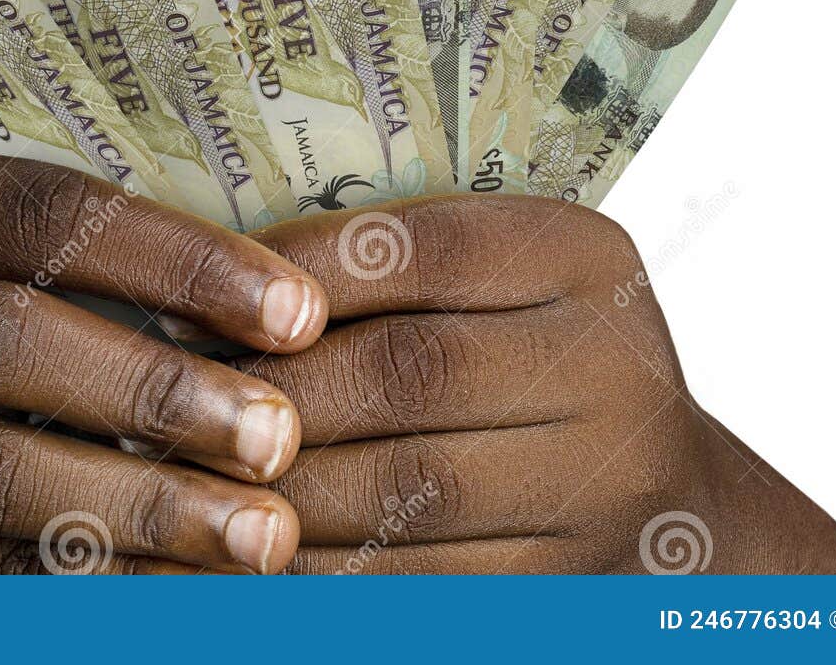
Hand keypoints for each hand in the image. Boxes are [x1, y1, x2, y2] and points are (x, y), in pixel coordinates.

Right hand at [0, 152, 326, 573]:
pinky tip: (185, 592)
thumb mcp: (0, 251)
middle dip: (159, 393)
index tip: (298, 312)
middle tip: (281, 437)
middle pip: (6, 341)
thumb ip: (102, 261)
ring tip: (259, 537)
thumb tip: (290, 309)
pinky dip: (90, 586)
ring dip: (141, 510)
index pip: (44, 210)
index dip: (179, 259)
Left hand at [238, 195, 835, 574]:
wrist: (660, 497)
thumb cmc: (529, 353)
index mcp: (582, 258)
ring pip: (406, 492)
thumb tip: (222, 281)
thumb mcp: (495, 276)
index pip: (426, 247)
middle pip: (410, 371)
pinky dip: (320, 578)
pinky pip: (421, 587)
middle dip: (274, 391)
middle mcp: (610, 365)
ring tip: (186, 481)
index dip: (301, 273)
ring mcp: (600, 486)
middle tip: (176, 401)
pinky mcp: (562, 587)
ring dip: (279, 491)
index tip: (202, 298)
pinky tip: (245, 561)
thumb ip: (389, 263)